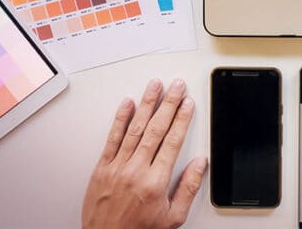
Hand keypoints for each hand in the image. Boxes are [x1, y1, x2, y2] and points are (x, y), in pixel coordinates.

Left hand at [82, 79, 207, 228]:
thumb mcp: (173, 217)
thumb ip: (188, 188)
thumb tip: (200, 165)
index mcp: (155, 182)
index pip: (173, 141)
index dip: (182, 119)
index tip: (188, 104)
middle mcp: (136, 170)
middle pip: (156, 129)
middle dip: (168, 104)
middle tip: (176, 86)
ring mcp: (117, 167)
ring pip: (135, 128)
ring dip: (147, 104)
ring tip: (155, 86)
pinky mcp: (102, 168)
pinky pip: (112, 138)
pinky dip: (120, 119)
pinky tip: (127, 104)